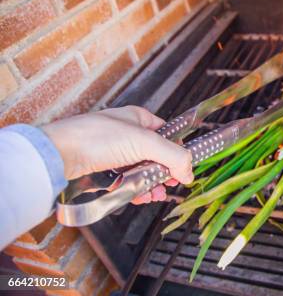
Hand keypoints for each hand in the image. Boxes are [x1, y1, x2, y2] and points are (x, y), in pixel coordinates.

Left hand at [41, 106, 192, 203]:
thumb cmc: (96, 138)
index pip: (167, 134)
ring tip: (156, 196)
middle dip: (165, 173)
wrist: (58, 155)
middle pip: (156, 156)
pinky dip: (136, 191)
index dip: (177, 151)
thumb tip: (190, 171)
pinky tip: (141, 198)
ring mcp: (115, 154)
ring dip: (152, 185)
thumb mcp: (144, 142)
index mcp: (138, 119)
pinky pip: (126, 182)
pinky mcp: (103, 171)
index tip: (184, 168)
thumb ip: (172, 155)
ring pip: (142, 171)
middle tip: (170, 185)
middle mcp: (127, 135)